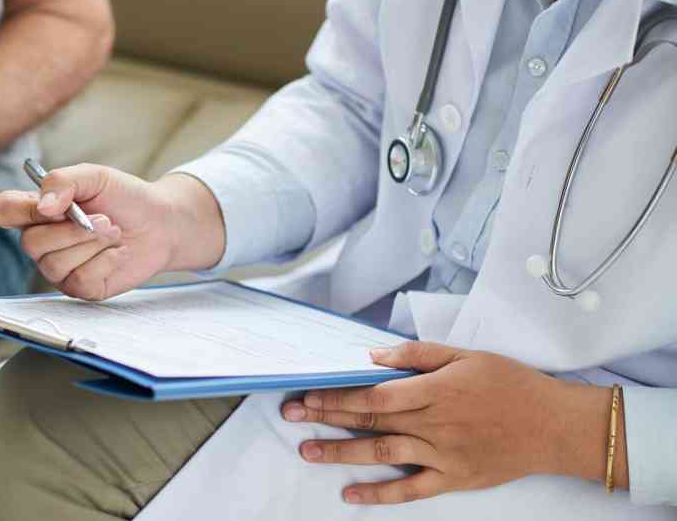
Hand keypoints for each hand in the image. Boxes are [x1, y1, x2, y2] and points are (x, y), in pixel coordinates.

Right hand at [0, 164, 203, 300]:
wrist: (161, 223)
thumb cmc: (124, 198)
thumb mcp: (95, 176)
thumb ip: (64, 181)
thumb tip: (44, 206)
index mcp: (38, 209)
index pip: (3, 211)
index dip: (22, 210)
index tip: (55, 206)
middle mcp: (42, 241)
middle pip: (30, 243)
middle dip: (73, 230)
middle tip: (104, 219)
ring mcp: (59, 268)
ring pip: (55, 265)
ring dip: (93, 245)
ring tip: (113, 233)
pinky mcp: (80, 287)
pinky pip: (80, 281)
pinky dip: (105, 263)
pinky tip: (117, 253)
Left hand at [281, 342, 614, 504]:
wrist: (555, 427)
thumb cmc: (511, 385)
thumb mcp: (467, 355)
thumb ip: (419, 353)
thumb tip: (375, 355)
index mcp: (435, 390)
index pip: (373, 392)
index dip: (337, 393)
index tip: (308, 392)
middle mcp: (434, 424)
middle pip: (370, 419)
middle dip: (327, 416)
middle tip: (292, 414)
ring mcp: (442, 454)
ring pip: (382, 453)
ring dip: (341, 453)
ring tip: (307, 451)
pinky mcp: (453, 478)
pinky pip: (410, 490)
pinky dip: (379, 495)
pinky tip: (350, 495)